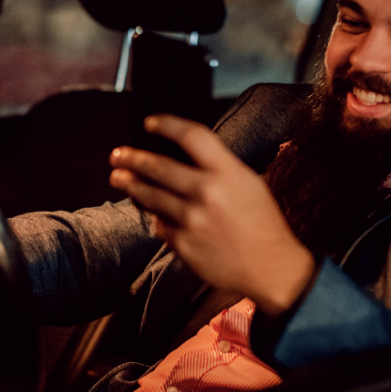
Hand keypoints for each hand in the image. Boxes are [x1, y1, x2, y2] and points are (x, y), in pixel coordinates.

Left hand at [109, 114, 314, 314]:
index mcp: (228, 173)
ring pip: (151, 197)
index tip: (149, 122)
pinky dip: (156, 217)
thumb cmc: (262, 224)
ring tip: (119, 178)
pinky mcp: (184, 245)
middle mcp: (208, 193)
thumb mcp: (249, 184)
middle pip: (158, 167)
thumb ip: (218, 168)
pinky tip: (153, 213)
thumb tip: (182, 156)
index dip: (166, 125)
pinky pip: (160, 225)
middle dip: (132, 159)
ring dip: (131, 185)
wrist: (272, 269)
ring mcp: (193, 221)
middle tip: (117, 155)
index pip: (191, 136)